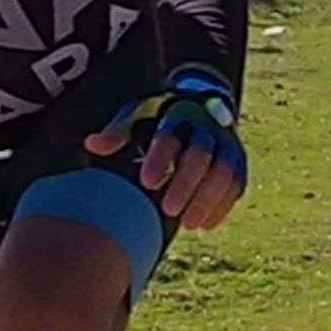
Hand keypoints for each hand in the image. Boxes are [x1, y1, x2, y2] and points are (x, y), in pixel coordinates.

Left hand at [90, 73, 245, 234]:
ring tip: (188, 224)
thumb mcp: (136, 117)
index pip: (170, 134)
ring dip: (207, 200)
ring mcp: (226, 144)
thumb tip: (92, 144)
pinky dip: (223, 206)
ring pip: (223, 171)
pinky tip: (205, 225)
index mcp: (177, 114)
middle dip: (186, 183)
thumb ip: (117, 132)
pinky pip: (236, 184)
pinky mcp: (238, 162)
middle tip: (168, 210)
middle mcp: (206, 127)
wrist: (198, 105)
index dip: (160, 157)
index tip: (147, 183)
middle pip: (201, 154)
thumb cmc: (157, 118)